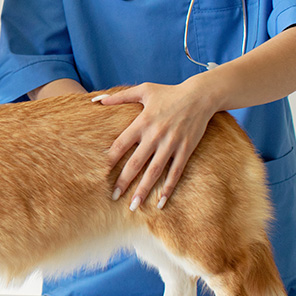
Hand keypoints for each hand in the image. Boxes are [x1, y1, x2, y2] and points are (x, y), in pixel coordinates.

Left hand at [99, 79, 216, 210]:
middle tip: (113, 197)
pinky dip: (168, 188)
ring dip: (144, 190)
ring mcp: (172, 144)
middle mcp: (155, 135)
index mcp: (142, 122)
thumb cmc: (169, 92)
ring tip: (134, 205)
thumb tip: (96, 100)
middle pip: (136, 162)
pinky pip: (175, 172)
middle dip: (123, 181)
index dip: (110, 159)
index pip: (121, 144)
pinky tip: (161, 202)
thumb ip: (119, 96)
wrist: (200, 96)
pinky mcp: (186, 150)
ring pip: (154, 171)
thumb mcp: (143, 90)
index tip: (100, 173)